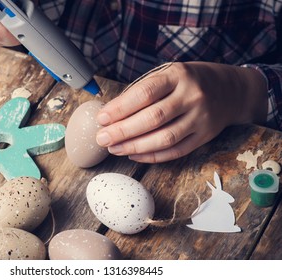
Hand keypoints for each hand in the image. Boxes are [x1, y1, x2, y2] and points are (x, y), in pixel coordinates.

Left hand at [95, 62, 267, 162]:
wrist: (231, 90)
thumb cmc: (189, 81)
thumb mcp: (169, 74)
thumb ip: (144, 90)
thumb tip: (112, 112)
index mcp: (178, 75)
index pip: (145, 93)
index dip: (120, 108)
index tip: (102, 118)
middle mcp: (192, 96)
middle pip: (153, 118)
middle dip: (123, 131)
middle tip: (102, 138)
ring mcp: (200, 118)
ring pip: (164, 138)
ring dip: (134, 146)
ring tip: (113, 148)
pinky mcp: (204, 136)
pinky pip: (175, 151)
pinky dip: (152, 156)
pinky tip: (134, 154)